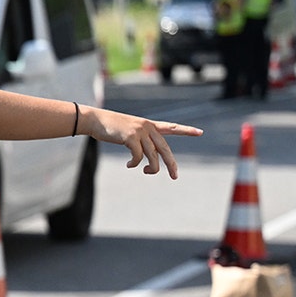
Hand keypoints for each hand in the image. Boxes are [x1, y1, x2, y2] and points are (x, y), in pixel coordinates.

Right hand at [82, 107, 202, 178]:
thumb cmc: (110, 127)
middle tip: (175, 176)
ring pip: (153, 156)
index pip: (171, 127)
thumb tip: (146, 159)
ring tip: (145, 172)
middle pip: (165, 149)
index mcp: (149, 125)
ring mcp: (139, 132)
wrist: (95, 120)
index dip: (186, 130)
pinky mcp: (130, 137)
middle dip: (171, 164)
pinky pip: (138, 156)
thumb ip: (140, 141)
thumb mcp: (129, 131)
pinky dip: (135, 163)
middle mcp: (147, 127)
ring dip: (151, 168)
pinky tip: (129, 165)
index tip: (200, 132)